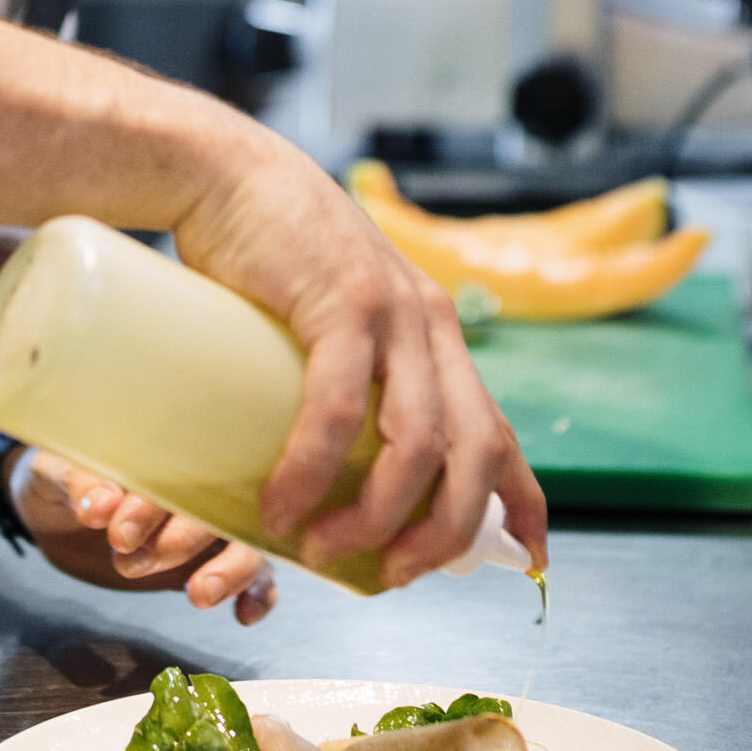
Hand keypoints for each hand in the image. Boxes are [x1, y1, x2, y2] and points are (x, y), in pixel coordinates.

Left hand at [11, 450, 276, 625]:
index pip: (179, 468)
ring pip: (248, 541)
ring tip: (199, 595)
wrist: (57, 517)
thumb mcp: (52, 474)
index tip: (119, 532)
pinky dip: (257, 594)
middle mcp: (200, 483)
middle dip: (182, 540)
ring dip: (231, 570)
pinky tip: (244, 616)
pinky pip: (257, 575)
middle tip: (131, 562)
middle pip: (222, 506)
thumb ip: (76, 482)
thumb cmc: (59, 481)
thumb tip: (100, 504)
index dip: (154, 504)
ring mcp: (213, 523)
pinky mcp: (215, 560)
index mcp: (165, 450)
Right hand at [172, 136, 547, 590]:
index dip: (522, 502)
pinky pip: (340, 407)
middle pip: (474, 453)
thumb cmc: (261, 258)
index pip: (501, 431)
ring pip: (419, 440)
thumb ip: (341, 379)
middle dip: (443, 533)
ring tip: (321, 549)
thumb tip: (319, 476)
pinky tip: (281, 505)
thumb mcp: (327, 322)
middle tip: (390, 578)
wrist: (222, 172)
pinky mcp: (341, 302)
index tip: (529, 561)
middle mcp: (432, 325)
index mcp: (437, 336)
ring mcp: (393, 312)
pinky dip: (315, 467)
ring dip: (376, 514)